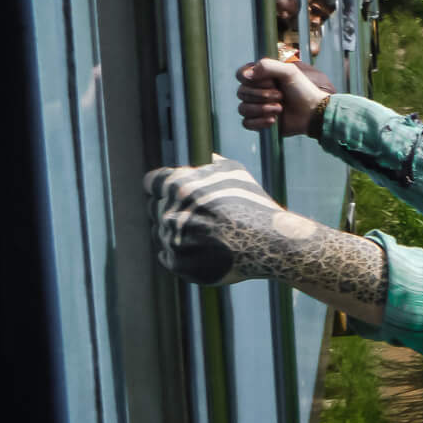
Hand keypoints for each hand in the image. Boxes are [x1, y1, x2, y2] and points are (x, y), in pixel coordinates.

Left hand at [146, 155, 296, 286]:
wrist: (270, 244)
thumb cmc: (255, 206)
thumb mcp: (236, 175)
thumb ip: (213, 166)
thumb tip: (209, 159)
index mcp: (179, 186)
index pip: (152, 183)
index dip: (161, 188)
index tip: (172, 194)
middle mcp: (171, 211)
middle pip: (155, 208)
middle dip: (173, 210)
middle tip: (200, 218)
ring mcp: (173, 239)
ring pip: (162, 233)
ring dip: (178, 233)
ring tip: (207, 236)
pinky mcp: (178, 264)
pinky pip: (167, 256)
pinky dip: (181, 253)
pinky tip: (202, 251)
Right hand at [238, 57, 334, 134]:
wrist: (313, 112)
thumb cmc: (303, 90)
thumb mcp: (289, 71)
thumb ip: (268, 66)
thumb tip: (248, 74)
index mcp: (260, 77)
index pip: (240, 75)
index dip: (252, 80)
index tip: (270, 82)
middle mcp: (255, 91)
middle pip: (241, 93)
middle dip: (262, 95)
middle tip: (281, 96)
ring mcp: (256, 107)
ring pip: (243, 109)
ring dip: (262, 109)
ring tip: (280, 108)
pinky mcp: (259, 122)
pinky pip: (246, 123)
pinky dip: (259, 122)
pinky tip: (273, 120)